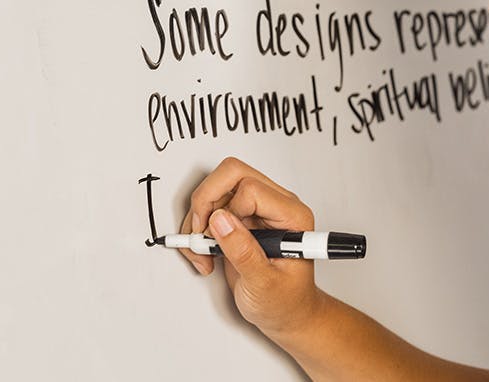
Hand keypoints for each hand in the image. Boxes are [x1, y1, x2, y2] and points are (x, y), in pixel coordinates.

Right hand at [180, 157, 323, 336]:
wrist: (285, 314)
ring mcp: (255, 210)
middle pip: (231, 174)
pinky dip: (197, 231)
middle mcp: (274, 206)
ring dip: (197, 222)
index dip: (229, 212)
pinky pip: (209, 209)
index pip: (251, 188)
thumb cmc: (286, 301)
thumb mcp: (264, 283)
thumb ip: (243, 251)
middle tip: (200, 234)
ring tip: (203, 255)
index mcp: (291, 216)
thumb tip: (220, 220)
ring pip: (215, 189)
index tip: (221, 238)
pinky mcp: (238, 219)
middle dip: (206, 203)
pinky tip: (204, 254)